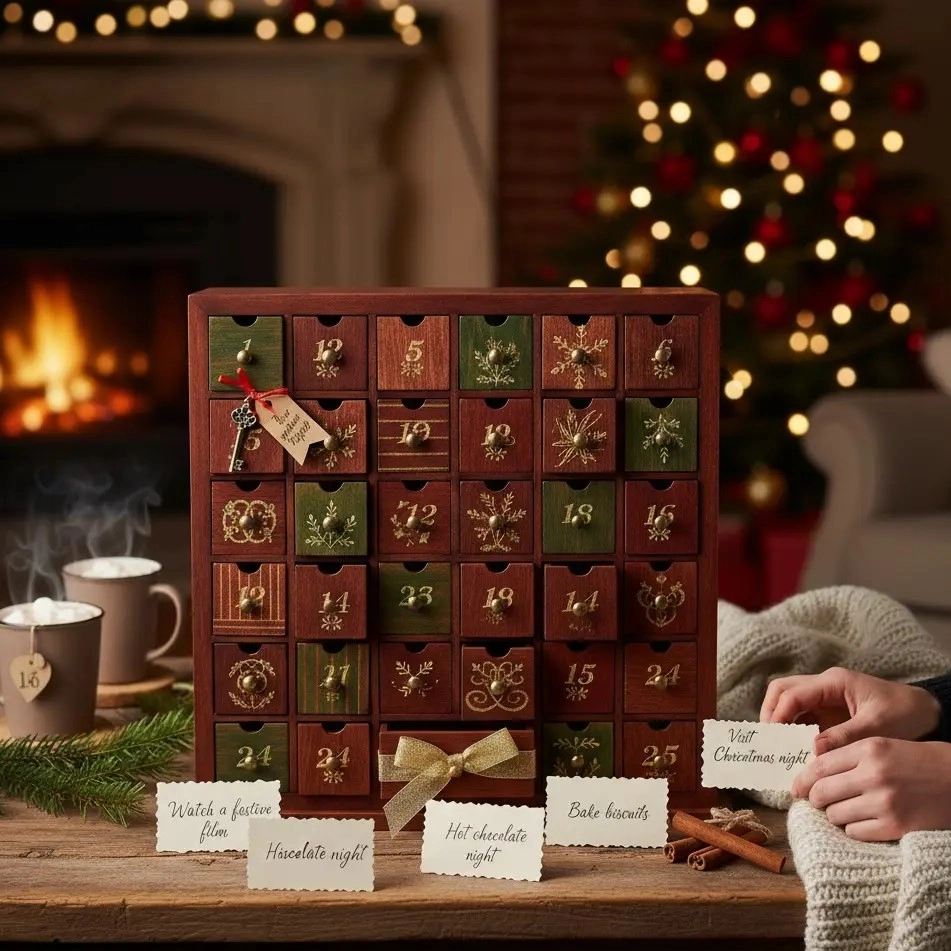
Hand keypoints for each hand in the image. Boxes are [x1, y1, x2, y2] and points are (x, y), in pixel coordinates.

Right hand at [760, 667, 940, 754]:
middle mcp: (823, 686)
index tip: (773, 739)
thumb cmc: (903, 714)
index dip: (778, 715)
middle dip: (770, 713)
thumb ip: (845, 736)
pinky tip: (794, 749)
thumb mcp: (877, 726)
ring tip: (778, 747)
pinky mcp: (827, 711)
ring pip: (787, 701)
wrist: (924, 711)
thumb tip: (814, 749)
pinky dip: (792, 730)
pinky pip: (800, 715)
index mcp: (833, 682)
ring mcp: (823, 697)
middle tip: (770, 741)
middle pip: (782, 690)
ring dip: (779, 721)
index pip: (792, 693)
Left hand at [791, 737, 950, 839]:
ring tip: (848, 810)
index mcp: (868, 749)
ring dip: (836, 815)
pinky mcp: (896, 826)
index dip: (803, 780)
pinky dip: (854, 829)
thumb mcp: (881, 746)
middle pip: (822, 792)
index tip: (796, 789)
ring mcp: (884, 802)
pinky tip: (864, 821)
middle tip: (818, 801)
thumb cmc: (915, 761)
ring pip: (835, 815)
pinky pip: (855, 832)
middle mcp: (873, 774)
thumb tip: (812, 775)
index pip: (819, 767)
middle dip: (815, 799)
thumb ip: (848, 756)